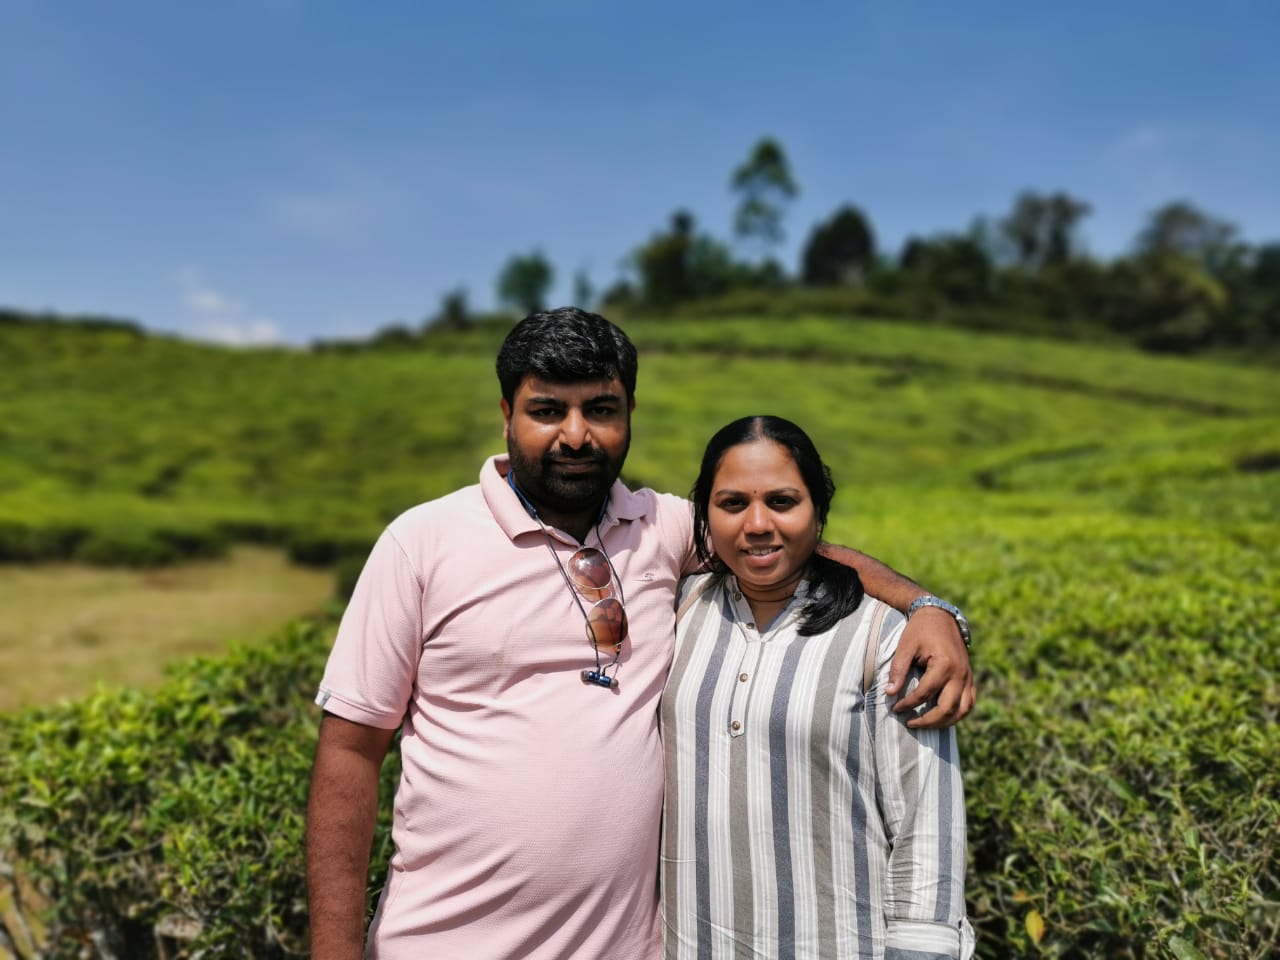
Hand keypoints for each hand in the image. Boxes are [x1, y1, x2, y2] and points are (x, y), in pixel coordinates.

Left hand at [886, 606, 975, 727]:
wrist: (941, 616)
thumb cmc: (920, 630)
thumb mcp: (905, 646)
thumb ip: (898, 670)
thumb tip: (889, 693)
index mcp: (944, 665)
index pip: (924, 694)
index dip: (907, 704)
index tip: (894, 707)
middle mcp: (960, 674)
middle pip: (946, 709)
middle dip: (927, 721)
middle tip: (909, 723)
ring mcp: (968, 677)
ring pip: (962, 711)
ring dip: (944, 723)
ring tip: (925, 725)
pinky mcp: (970, 678)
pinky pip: (969, 703)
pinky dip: (958, 714)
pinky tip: (942, 718)